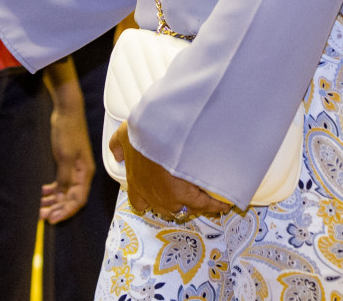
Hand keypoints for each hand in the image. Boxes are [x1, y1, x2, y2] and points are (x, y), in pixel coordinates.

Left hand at [41, 96, 93, 222]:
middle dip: (56, 208)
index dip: (66, 211)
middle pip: (70, 198)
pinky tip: (41, 192)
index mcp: (85, 174)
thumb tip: (61, 194)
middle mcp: (81, 174)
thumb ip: (64, 176)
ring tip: (38, 207)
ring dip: (52, 200)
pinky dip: (51, 189)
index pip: (78, 200)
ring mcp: (73, 169)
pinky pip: (59, 182)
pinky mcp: (65, 164)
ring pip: (64, 191)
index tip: (51, 219)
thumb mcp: (65, 156)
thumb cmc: (68, 132)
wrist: (66, 112)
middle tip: (40, 215)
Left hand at [109, 122, 228, 221]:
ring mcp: (171, 198)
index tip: (157, 193)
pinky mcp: (188, 196)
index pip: (139, 201)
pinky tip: (225, 202)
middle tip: (187, 191)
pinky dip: (217, 204)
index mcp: (136, 182)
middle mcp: (152, 195)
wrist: (160, 134)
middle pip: (166, 208)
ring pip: (186, 208)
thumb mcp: (125, 136)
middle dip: (176, 202)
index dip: (148, 199)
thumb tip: (117, 155)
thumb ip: (118, 145)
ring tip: (208, 194)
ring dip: (196, 203)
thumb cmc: (142, 134)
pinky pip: (206, 204)